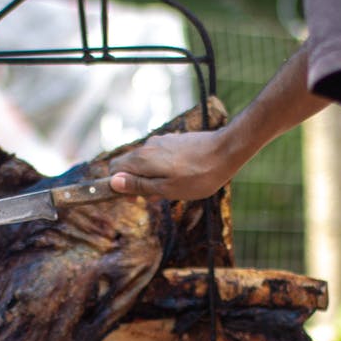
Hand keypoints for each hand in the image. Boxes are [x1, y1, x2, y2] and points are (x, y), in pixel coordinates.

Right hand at [107, 130, 237, 200]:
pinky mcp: (174, 141)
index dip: (118, 186)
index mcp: (142, 158)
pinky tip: (182, 177)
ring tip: (174, 189)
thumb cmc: (198, 176)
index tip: (134, 199)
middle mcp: (148, 146)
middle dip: (138, 184)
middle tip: (158, 198)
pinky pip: (159, 156)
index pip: (114, 169)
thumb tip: (113, 183)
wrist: (226, 151)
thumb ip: (138, 185)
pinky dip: (163, 169)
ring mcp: (162, 141)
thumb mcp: (166, 189)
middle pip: (129, 166)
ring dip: (152, 178)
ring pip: (146, 162)